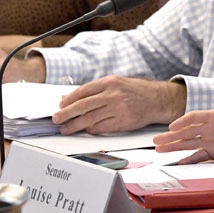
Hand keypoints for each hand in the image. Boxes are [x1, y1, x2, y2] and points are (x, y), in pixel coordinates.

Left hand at [52, 77, 186, 133]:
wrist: (158, 100)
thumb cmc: (136, 91)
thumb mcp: (116, 84)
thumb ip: (95, 90)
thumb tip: (71, 97)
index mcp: (110, 82)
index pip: (83, 91)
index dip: (69, 100)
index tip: (60, 106)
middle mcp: (114, 94)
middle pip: (83, 105)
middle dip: (66, 113)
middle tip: (56, 119)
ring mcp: (119, 109)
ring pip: (90, 118)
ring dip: (75, 125)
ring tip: (66, 129)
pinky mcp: (124, 122)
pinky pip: (102, 128)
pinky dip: (91, 130)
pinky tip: (85, 130)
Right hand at [152, 87, 213, 162]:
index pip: (193, 118)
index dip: (182, 122)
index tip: (172, 127)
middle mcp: (209, 129)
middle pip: (186, 132)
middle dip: (171, 136)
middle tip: (156, 141)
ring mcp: (210, 141)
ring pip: (188, 144)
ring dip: (174, 147)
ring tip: (159, 150)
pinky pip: (199, 156)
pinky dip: (189, 159)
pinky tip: (178, 161)